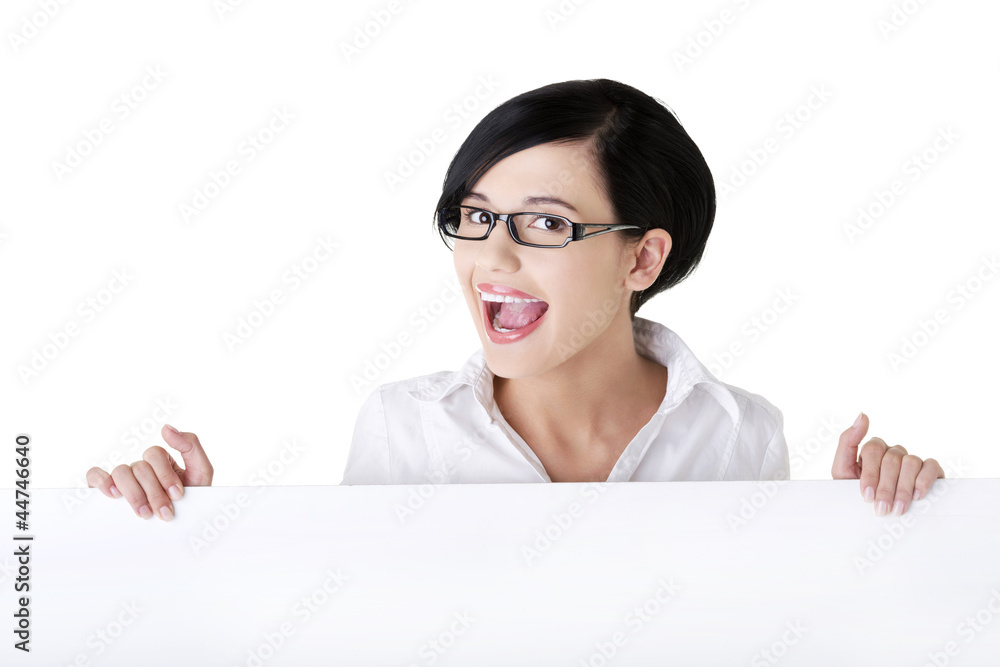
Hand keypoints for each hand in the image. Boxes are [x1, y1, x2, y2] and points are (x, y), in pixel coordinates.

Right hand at [86, 424, 213, 520]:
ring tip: (145, 514)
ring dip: (134, 495)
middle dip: (154, 493)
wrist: (182, 529)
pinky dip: (101, 481)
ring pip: (121, 472)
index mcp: (161, 461)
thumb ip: (191, 446)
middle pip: (139, 468)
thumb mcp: (201, 472)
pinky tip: (114, 495)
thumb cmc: (192, 500)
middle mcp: (141, 468)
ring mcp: (124, 478)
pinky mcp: (107, 490)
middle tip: (165, 513)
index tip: (178, 495)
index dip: (165, 475)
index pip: (154, 454)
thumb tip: (165, 428)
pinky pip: (94, 475)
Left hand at [832, 412, 943, 516]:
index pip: (872, 450)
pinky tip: (917, 496)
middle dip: (885, 488)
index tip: (866, 496)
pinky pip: (931, 466)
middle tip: (882, 509)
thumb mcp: (842, 470)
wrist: (872, 517)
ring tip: (897, 509)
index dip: (870, 474)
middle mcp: (892, 452)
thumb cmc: (855, 493)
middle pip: (892, 459)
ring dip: (903, 488)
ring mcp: (911, 460)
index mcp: (872, 450)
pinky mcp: (929, 470)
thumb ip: (847, 442)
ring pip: (911, 462)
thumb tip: (862, 415)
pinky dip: (924, 480)